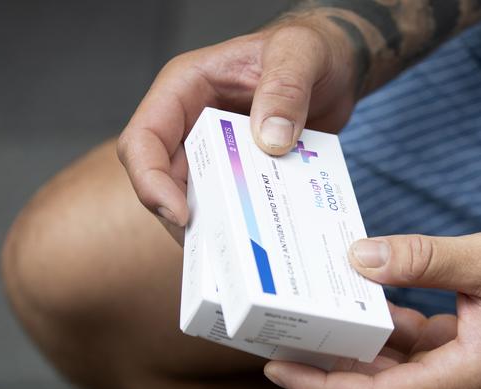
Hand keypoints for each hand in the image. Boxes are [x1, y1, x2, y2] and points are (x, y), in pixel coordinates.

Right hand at [117, 15, 358, 241]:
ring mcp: (214, 149)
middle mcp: (191, 122)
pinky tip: (261, 238)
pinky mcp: (239, 170)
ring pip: (193, 197)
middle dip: (181, 214)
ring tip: (240, 248)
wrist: (336, 67)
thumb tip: (271, 141)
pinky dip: (240, 221)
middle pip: (161, 178)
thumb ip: (285, 88)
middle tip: (218, 243)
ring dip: (212, 224)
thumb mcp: (301, 53)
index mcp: (186, 88)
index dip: (150, 180)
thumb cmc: (312, 48)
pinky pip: (229, 202)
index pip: (145, 138)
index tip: (180, 213)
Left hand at [264, 229, 480, 388]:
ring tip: (301, 317)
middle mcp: (449, 384)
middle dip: (320, 367)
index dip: (322, 388)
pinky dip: (374, 326)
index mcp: (461, 376)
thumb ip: (423, 260)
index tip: (278, 369)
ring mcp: (448, 370)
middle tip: (273, 338)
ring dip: (344, 345)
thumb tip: (360, 259)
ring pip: (382, 367)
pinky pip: (400, 346)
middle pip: (369, 387)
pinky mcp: (447, 352)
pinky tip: (351, 296)